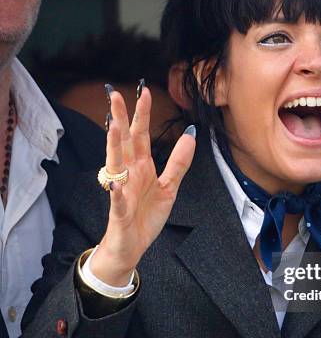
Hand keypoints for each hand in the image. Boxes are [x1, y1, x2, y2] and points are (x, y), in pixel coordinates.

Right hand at [90, 86, 195, 285]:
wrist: (131, 246)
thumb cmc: (146, 215)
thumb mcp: (169, 187)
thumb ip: (179, 162)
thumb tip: (191, 135)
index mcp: (141, 167)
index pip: (140, 136)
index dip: (142, 115)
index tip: (144, 91)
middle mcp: (128, 174)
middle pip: (124, 143)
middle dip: (120, 119)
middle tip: (114, 95)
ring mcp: (122, 192)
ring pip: (115, 165)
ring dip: (114, 147)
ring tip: (113, 127)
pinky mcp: (119, 213)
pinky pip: (117, 202)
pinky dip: (116, 194)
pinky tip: (116, 184)